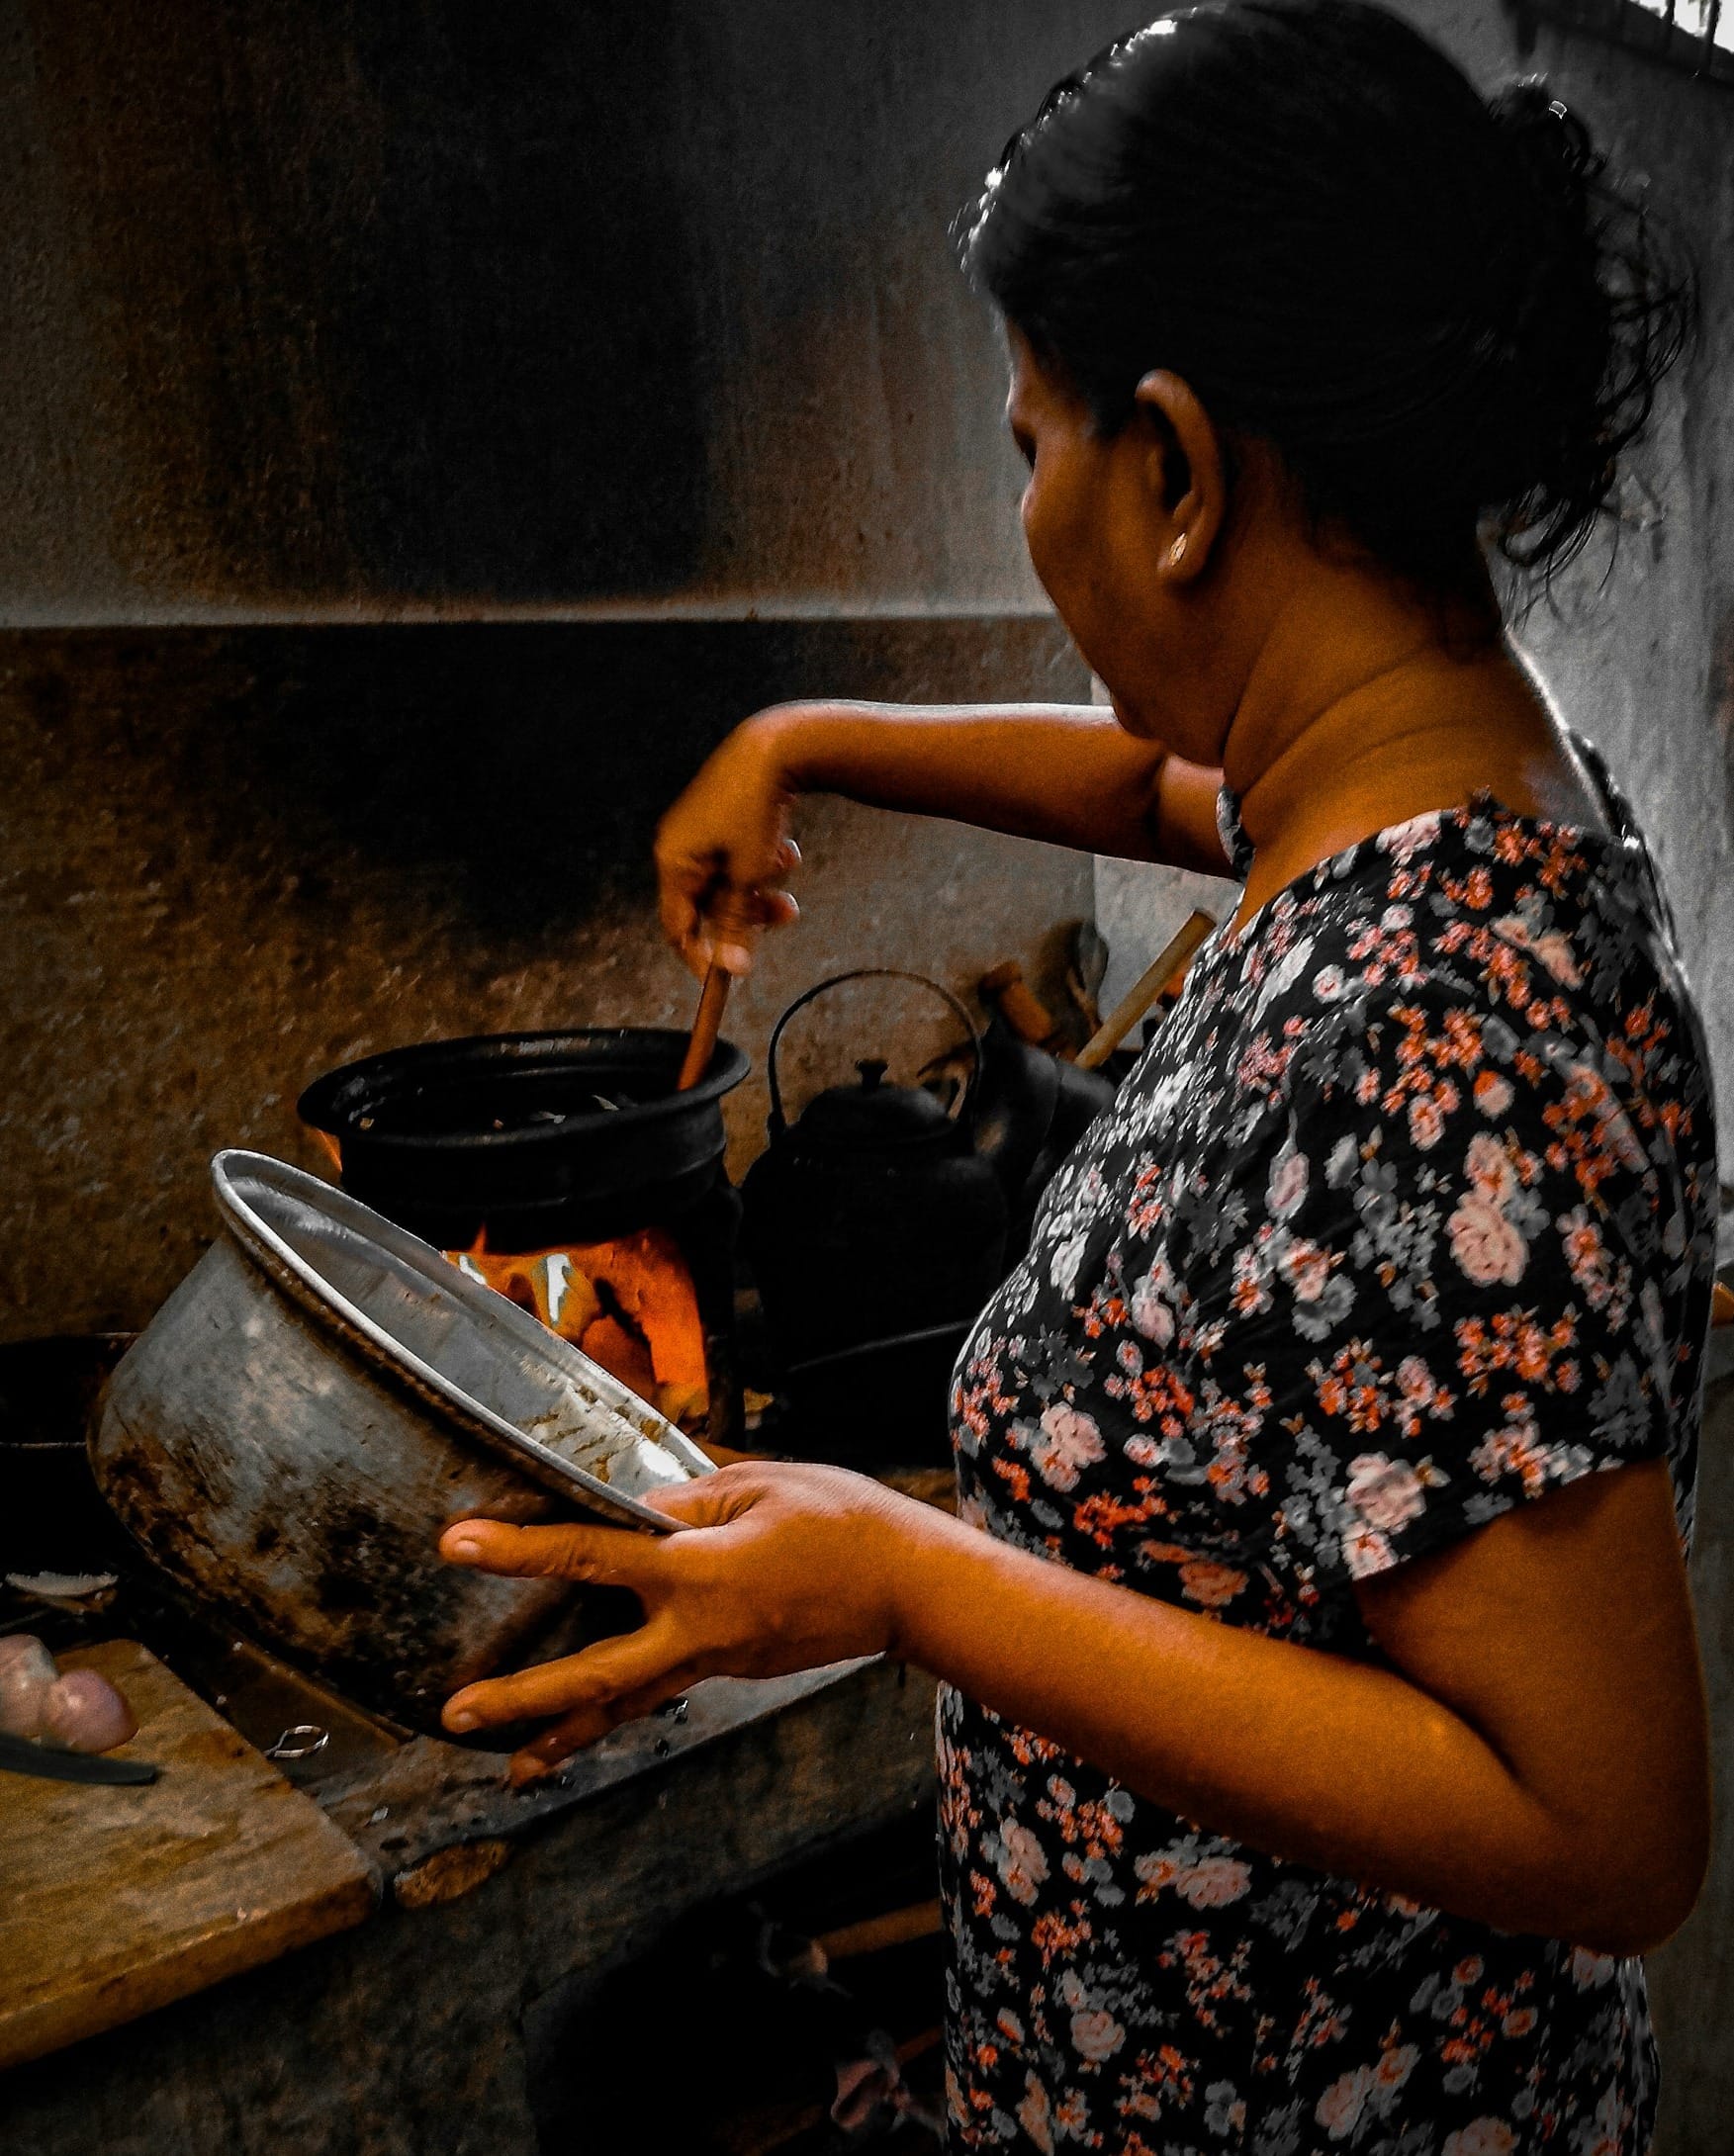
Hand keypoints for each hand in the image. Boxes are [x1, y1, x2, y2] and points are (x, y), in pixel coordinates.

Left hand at [438, 1461, 915, 1783]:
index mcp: (699, 1570)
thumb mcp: (761, 1483)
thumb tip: (632, 1505)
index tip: (458, 1543)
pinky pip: (657, 1694)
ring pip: (623, 1703)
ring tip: (507, 1767)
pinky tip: (581, 1731)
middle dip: (521, 1694)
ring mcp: (712, 1660)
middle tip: (454, 1711)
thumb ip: (687, 1496)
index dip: (520, 1549)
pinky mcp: (727, 1669)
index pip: (591, 1555)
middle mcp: (696, 1631)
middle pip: (593, 1674)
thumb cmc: (841, 1520)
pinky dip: (614, 1717)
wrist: (908, 1587)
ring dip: (562, 1733)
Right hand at [655, 711, 806, 977]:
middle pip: (709, 903)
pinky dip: (762, 858)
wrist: (777, 747)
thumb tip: (730, 969)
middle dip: (748, 911)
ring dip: (761, 884)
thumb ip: (737, 926)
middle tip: (784, 914)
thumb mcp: (748, 877)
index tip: (725, 977)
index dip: (701, 955)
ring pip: (731, 879)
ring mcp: (700, 828)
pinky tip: (784, 845)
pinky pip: (739, 854)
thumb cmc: (755, 810)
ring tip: (785, 866)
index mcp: (673, 860)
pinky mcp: (723, 815)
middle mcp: (679, 844)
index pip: (677, 925)